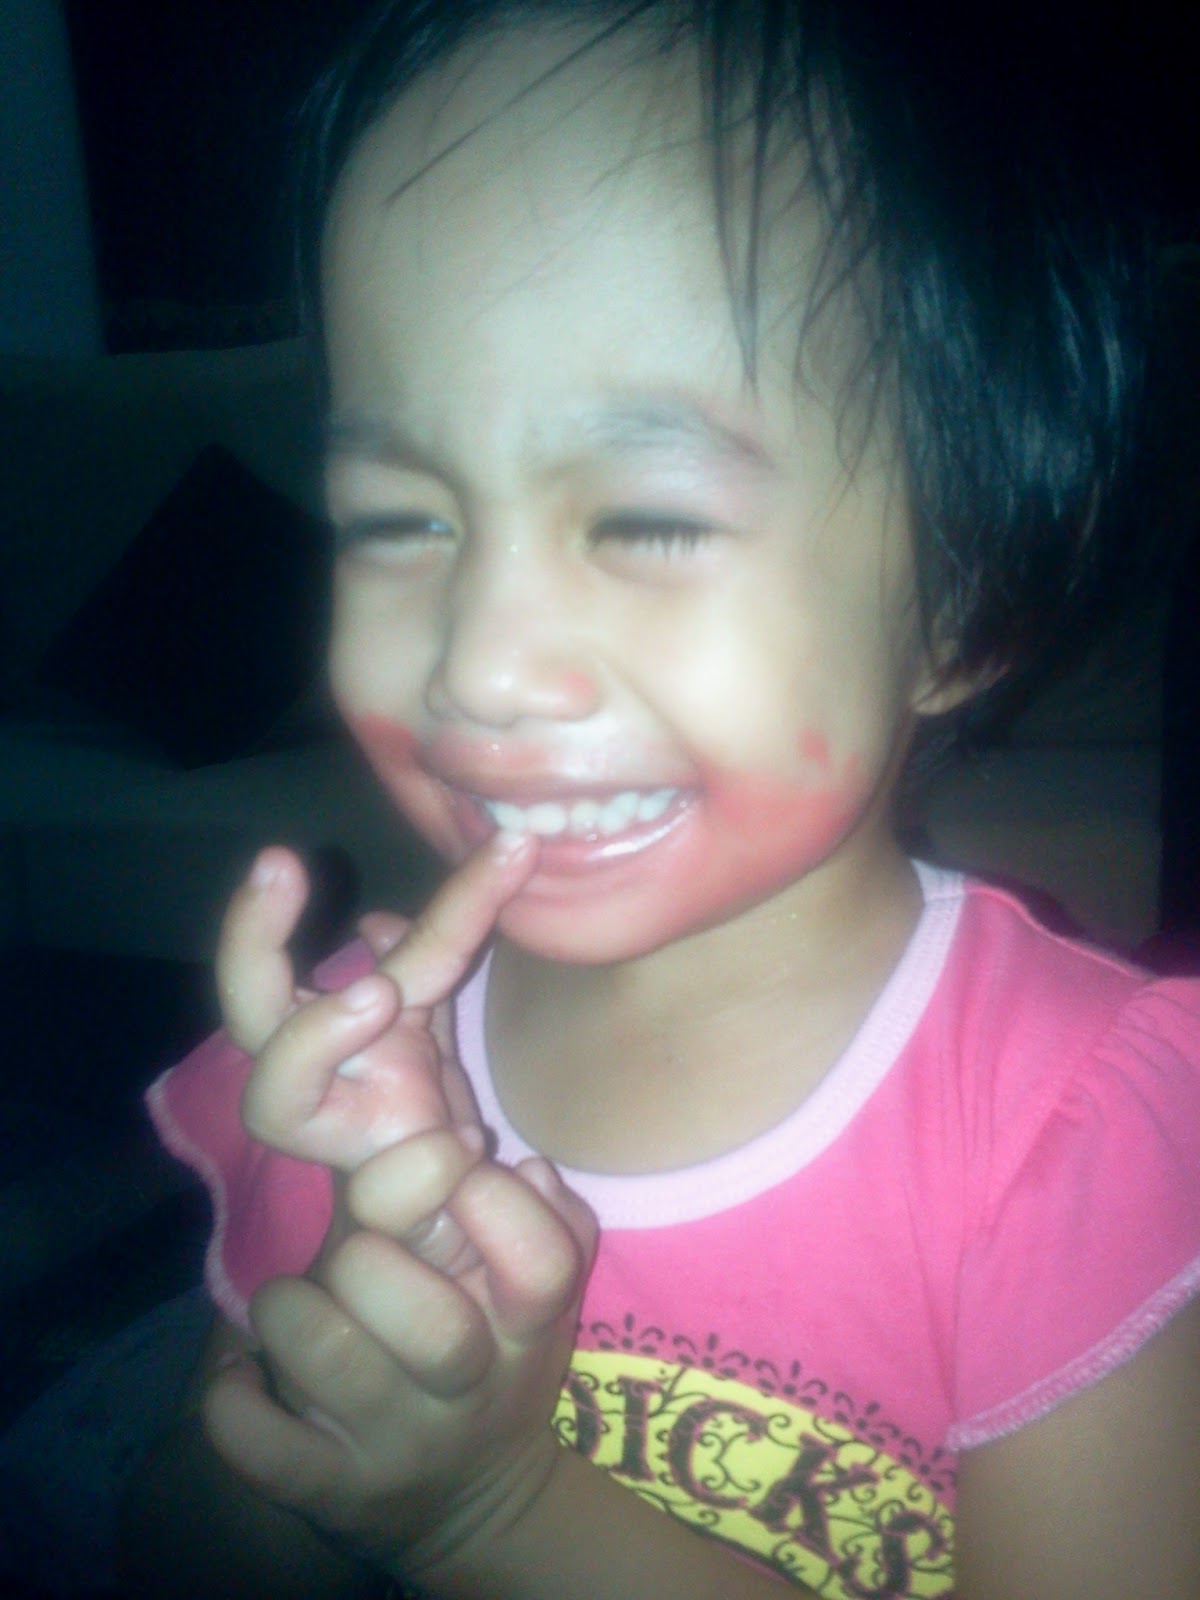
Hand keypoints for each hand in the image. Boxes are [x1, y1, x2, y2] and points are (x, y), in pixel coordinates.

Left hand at [204, 1134, 597, 1585]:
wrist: (475, 1505)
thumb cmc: (496, 1359)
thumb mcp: (534, 1296)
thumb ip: (545, 1216)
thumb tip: (533, 1169)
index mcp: (528, 1328)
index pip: (541, 1263)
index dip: (489, 1197)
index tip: (446, 1163)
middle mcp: (471, 1391)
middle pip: (436, 1325)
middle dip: (369, 1257)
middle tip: (353, 1249)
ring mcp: (398, 1446)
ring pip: (331, 1357)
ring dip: (289, 1307)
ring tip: (289, 1303)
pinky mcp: (330, 1491)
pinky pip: (260, 1447)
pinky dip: (232, 1400)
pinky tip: (242, 1370)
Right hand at [216, 832, 536, 1170]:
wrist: (451, 1202)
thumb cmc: (425, 1090)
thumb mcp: (427, 1008)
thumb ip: (418, 953)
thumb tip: (380, 920)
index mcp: (313, 1027)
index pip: (266, 969)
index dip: (262, 921)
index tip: (282, 857)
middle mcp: (310, 1075)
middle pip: (249, 1014)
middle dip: (251, 942)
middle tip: (278, 866)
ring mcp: (341, 1133)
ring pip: (277, 1099)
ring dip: (314, 1035)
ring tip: (379, 993)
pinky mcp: (386, 1190)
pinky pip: (391, 1174)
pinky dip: (425, 1163)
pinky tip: (465, 1146)